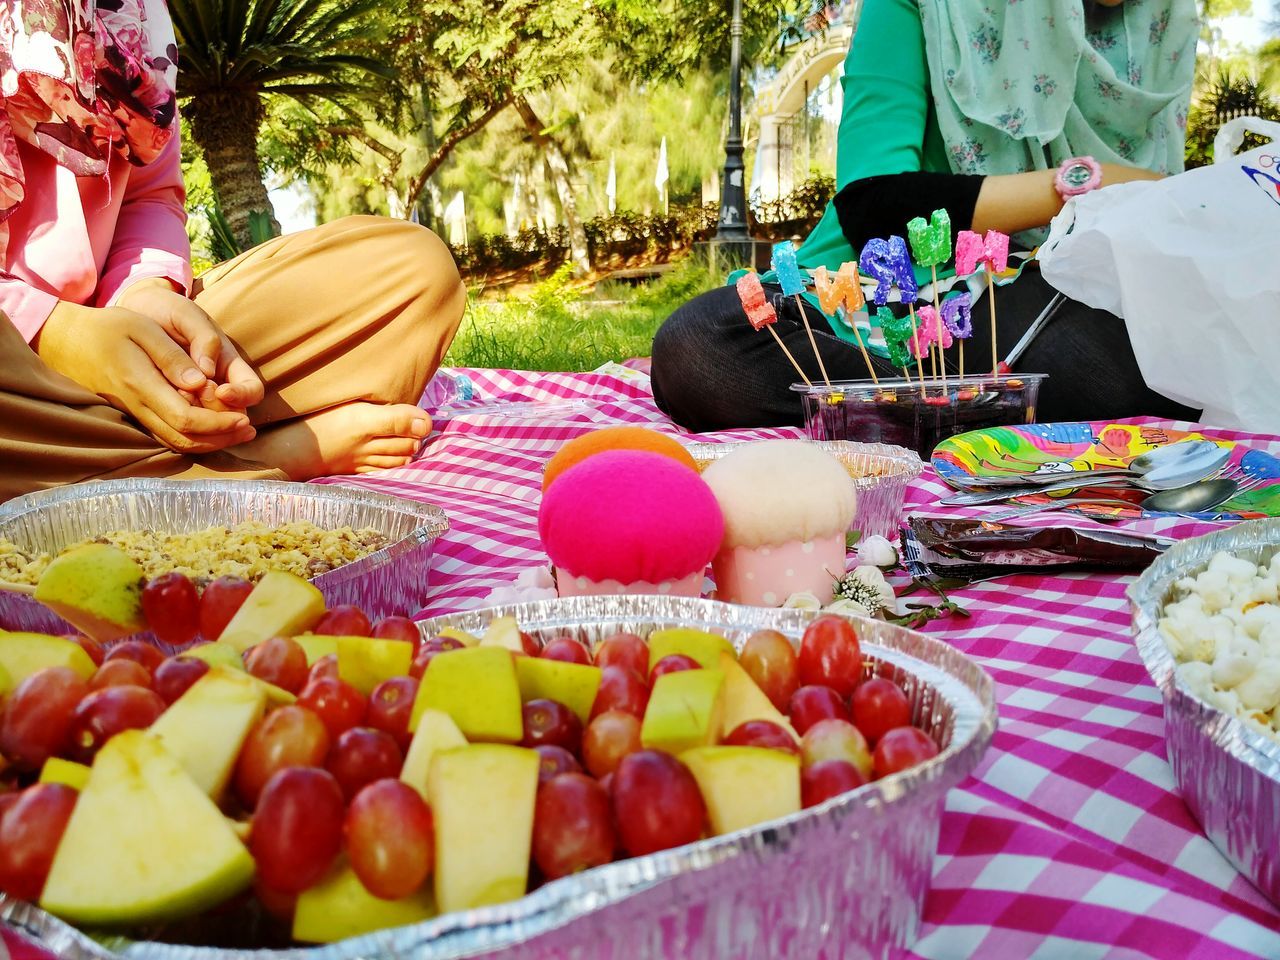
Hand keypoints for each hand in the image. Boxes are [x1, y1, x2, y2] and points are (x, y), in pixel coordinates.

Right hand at [35, 299, 257, 454]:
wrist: (67, 340)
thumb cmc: (109, 328)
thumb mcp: (143, 330)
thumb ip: (172, 357)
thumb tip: (202, 383)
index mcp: (142, 385)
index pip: (186, 419)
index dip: (219, 423)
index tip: (243, 418)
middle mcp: (138, 406)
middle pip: (185, 438)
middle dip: (221, 438)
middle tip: (249, 430)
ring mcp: (135, 413)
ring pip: (176, 442)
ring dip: (211, 442)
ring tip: (239, 432)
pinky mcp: (135, 414)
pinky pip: (167, 435)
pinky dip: (194, 437)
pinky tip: (214, 428)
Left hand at [116, 279, 263, 410]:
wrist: (137, 313)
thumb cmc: (169, 311)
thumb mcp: (187, 316)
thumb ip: (202, 338)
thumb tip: (208, 372)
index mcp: (230, 365)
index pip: (253, 391)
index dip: (242, 396)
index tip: (220, 391)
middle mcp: (218, 386)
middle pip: (232, 415)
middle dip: (215, 411)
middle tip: (192, 394)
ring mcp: (194, 397)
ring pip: (206, 423)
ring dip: (194, 417)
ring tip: (174, 398)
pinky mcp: (170, 403)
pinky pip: (177, 422)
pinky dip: (171, 419)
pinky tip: (158, 405)